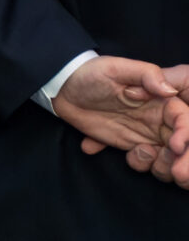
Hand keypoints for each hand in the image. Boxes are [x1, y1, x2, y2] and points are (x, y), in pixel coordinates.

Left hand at [55, 57, 188, 183]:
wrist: (63, 89)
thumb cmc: (90, 73)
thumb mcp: (116, 68)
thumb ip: (146, 74)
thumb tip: (170, 90)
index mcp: (162, 101)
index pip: (185, 120)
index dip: (186, 134)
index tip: (175, 146)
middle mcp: (160, 120)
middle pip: (183, 144)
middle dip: (183, 161)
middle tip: (176, 172)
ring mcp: (147, 135)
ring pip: (169, 157)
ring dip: (163, 166)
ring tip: (139, 156)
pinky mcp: (131, 145)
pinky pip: (146, 162)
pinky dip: (141, 165)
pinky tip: (126, 156)